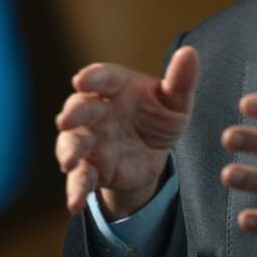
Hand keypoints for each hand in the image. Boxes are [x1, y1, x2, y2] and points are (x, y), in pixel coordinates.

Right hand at [55, 46, 199, 216]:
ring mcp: (92, 140)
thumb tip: (190, 52)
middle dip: (73, 114)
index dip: (92, 77)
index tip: (82, 79)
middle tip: (67, 120)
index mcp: (117, 87)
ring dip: (69, 152)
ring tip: (69, 163)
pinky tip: (74, 204)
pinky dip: (75, 190)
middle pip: (80, 109)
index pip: (102, 78)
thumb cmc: (160, 115)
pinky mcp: (93, 168)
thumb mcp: (176, 101)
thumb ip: (181, 80)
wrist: (155, 153)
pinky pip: (80, 179)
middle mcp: (99, 111)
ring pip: (73, 143)